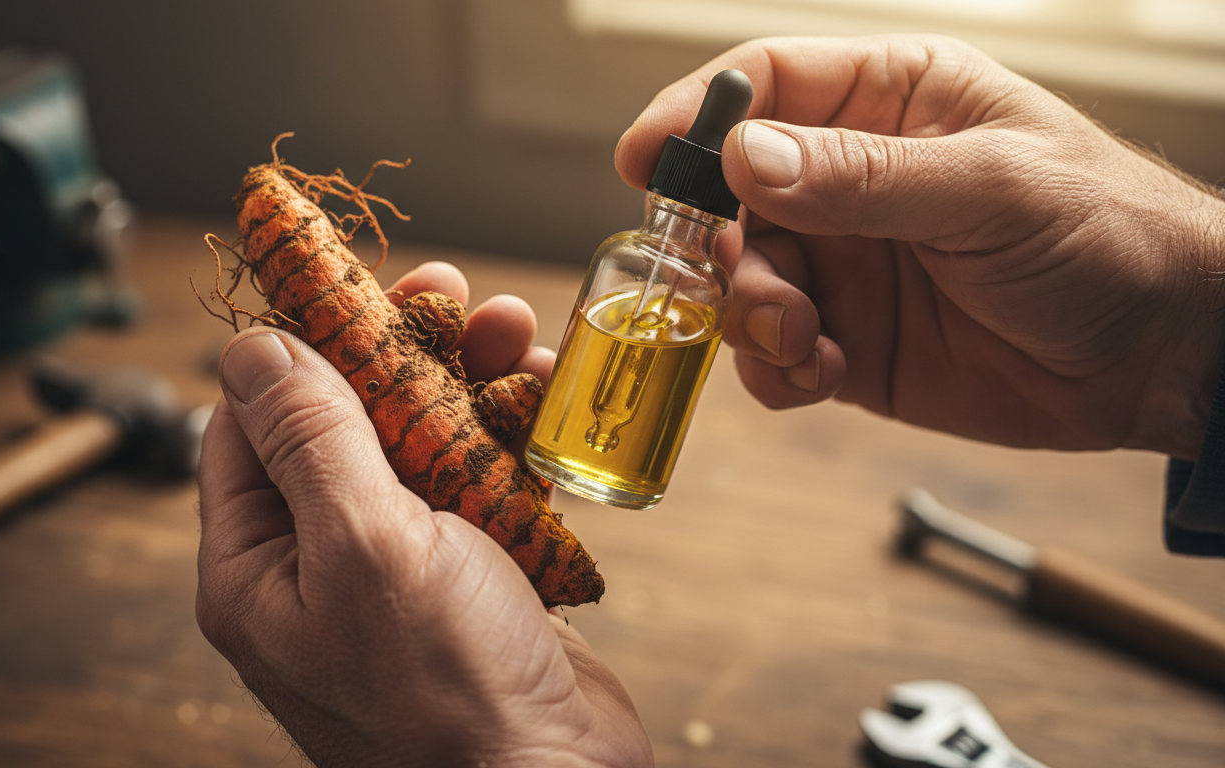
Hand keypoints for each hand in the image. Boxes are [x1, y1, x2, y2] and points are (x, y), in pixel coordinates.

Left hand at [195, 262, 651, 766]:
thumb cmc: (446, 692)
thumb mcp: (364, 547)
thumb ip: (311, 439)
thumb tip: (251, 346)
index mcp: (260, 565)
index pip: (251, 425)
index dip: (300, 344)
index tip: (346, 279)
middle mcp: (322, 562)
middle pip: (348, 420)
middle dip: (403, 349)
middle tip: (450, 289)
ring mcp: (401, 567)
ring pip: (425, 440)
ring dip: (472, 379)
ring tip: (515, 330)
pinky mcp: (472, 572)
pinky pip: (481, 480)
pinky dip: (513, 433)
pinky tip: (544, 393)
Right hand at [617, 35, 1224, 460]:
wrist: (1163, 355)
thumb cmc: (1106, 236)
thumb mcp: (989, 190)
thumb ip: (862, 178)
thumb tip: (745, 157)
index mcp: (893, 102)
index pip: (767, 85)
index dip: (696, 116)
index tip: (644, 160)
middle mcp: (853, 180)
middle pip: (732, 194)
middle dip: (721, 243)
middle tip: (747, 281)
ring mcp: (847, 262)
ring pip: (741, 279)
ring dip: (748, 314)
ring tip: (803, 340)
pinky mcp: (849, 338)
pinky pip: (772, 352)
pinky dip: (774, 368)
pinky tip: (820, 374)